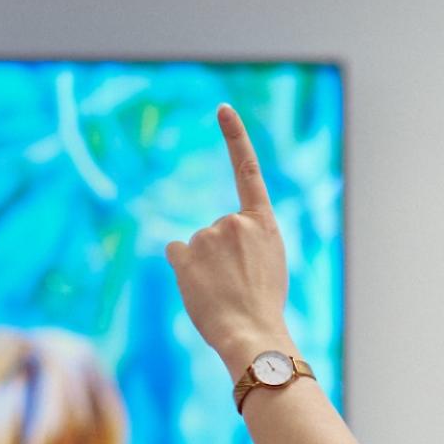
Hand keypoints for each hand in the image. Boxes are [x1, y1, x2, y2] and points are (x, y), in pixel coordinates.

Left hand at [166, 106, 294, 368]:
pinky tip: (198, 288)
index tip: (221, 109)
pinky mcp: (184, 253)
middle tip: (236, 286)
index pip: (247, 170)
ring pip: (197, 247)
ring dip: (203, 268)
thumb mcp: (267, 267)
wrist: (253, 334)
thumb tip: (191, 242)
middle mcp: (235, 222)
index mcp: (264, 224)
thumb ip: (244, 244)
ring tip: (222, 293)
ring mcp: (209, 235)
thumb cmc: (263, 309)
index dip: (234, 138)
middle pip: (216, 232)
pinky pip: (175, 253)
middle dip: (220, 256)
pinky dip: (182, 269)